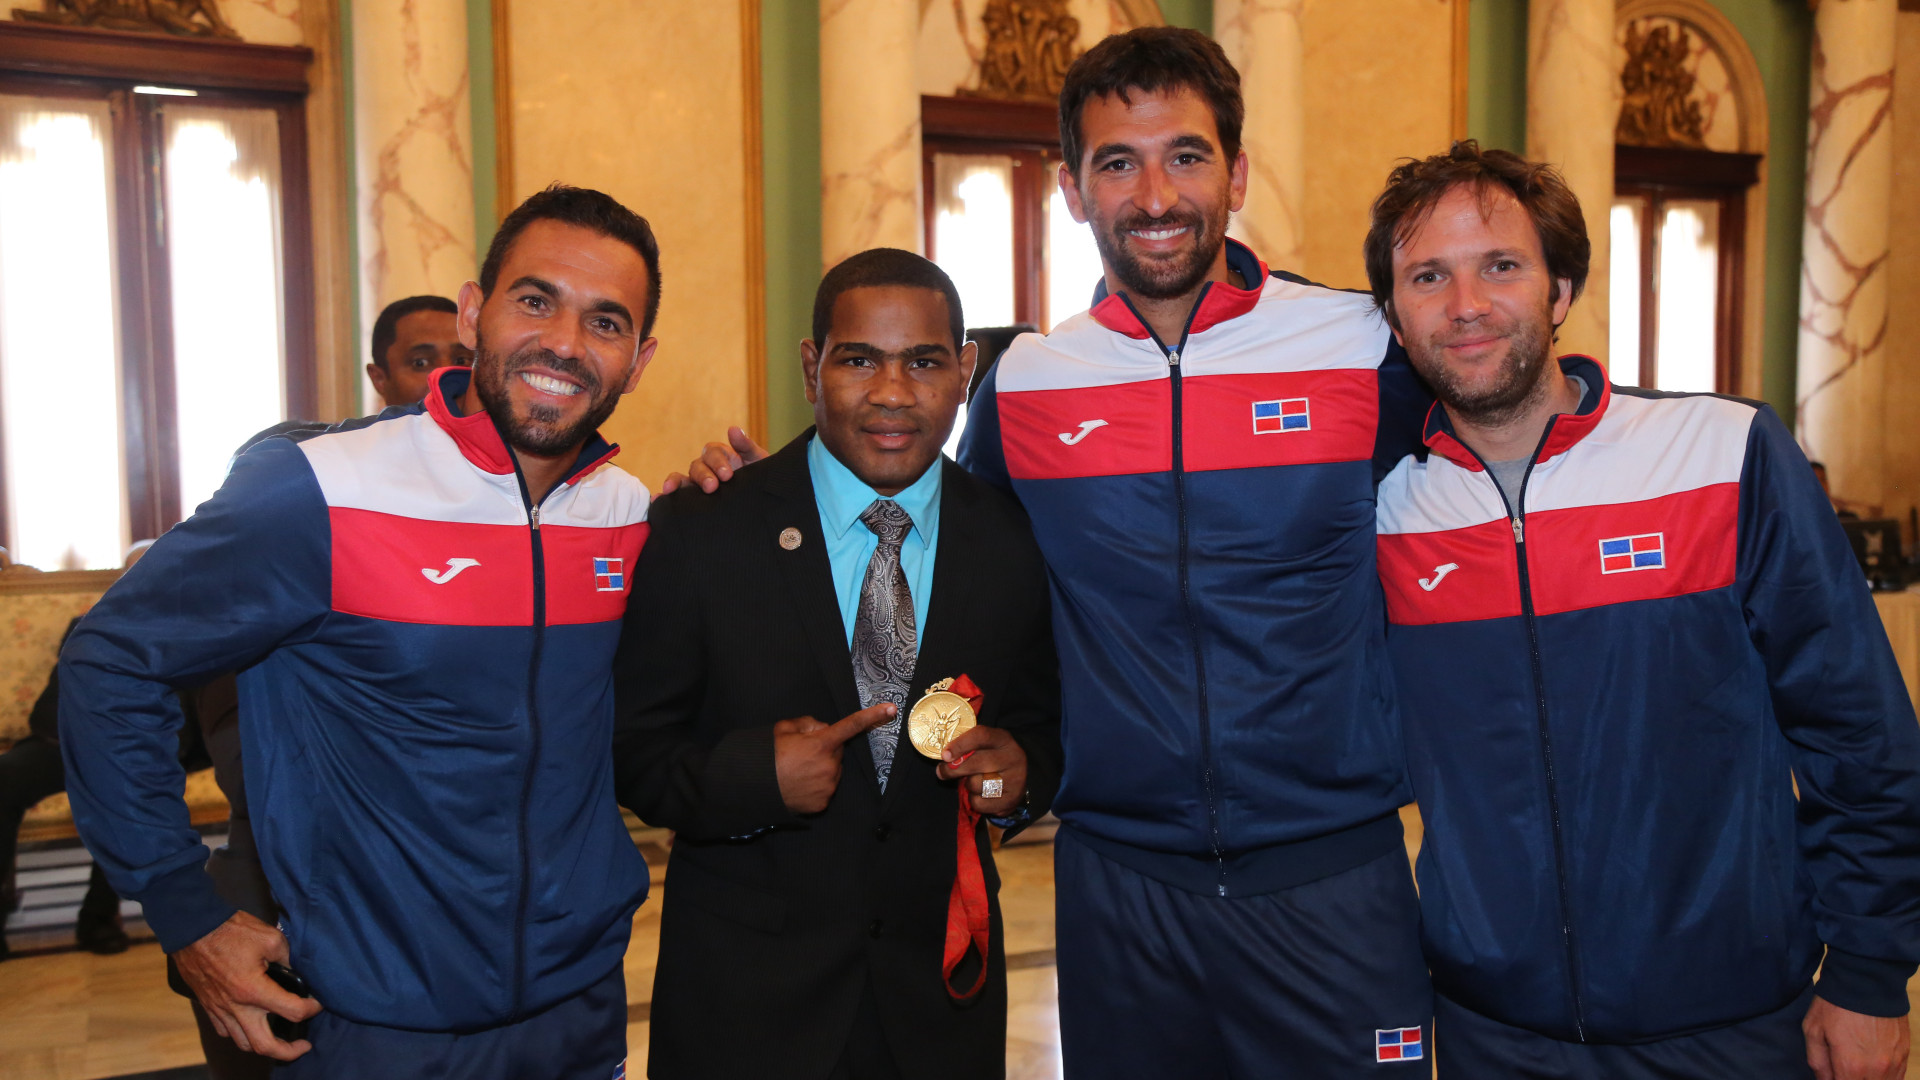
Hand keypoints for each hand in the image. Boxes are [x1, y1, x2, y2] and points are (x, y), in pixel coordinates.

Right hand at [172, 911, 321, 1060]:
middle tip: (303, 1045)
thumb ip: (287, 958)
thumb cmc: (230, 930)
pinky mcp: (209, 1007)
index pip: (293, 1012)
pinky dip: (241, 1034)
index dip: (312, 1009)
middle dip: (288, 1051)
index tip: (317, 1004)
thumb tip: (293, 972)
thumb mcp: (271, 938)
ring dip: (264, 1044)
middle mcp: (236, 1006)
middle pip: (264, 1045)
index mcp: (254, 990)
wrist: (193, 929)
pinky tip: (252, 1024)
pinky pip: (226, 1031)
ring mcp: (220, 1009)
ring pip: (243, 1042)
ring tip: (279, 1038)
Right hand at [659, 427, 769, 495]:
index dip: (718, 462)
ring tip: (670, 490)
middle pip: (697, 466)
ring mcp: (698, 484)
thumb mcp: (757, 461)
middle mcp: (707, 468)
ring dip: (677, 483)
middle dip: (703, 476)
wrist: (763, 500)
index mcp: (721, 456)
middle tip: (712, 487)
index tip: (727, 475)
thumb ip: (746, 446)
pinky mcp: (693, 501)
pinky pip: (677, 497)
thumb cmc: (759, 477)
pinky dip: (665, 497)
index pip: (713, 452)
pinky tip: (656, 499)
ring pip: (683, 480)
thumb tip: (733, 429)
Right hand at [773, 703, 896, 813]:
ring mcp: (828, 785)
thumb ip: (807, 723)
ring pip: (833, 771)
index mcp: (822, 743)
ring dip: (821, 768)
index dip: (871, 716)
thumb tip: (821, 729)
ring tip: (798, 771)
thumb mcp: (784, 729)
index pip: (851, 725)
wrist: (755, 787)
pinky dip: (817, 785)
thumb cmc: (768, 757)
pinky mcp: (823, 802)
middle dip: (825, 749)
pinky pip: (826, 788)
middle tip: (802, 754)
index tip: (890, 709)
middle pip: (837, 751)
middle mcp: (830, 765)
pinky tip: (800, 784)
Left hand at [936, 725, 1027, 815]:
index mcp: (1004, 739)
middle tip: (941, 772)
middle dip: (953, 769)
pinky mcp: (1010, 800)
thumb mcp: (986, 746)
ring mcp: (1014, 780)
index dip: (960, 745)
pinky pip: (979, 802)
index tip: (944, 755)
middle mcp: (1012, 757)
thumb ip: (968, 747)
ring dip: (967, 785)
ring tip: (972, 782)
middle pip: (976, 763)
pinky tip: (980, 794)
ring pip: (976, 784)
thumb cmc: (993, 759)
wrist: (1017, 779)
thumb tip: (946, 757)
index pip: (981, 736)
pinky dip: (974, 800)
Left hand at [1805, 994, 1909, 1079]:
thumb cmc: (1835, 1003)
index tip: (1832, 1074)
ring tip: (1856, 1068)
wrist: (1866, 980)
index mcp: (1851, 1067)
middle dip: (1851, 1079)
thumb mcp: (1813, 1030)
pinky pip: (1898, 1078)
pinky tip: (1872, 1070)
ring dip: (1868, 1079)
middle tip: (1841, 1069)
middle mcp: (1877, 1070)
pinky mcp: (1904, 1053)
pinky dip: (1885, 1077)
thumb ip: (1817, 1062)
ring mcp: (1894, 1062)